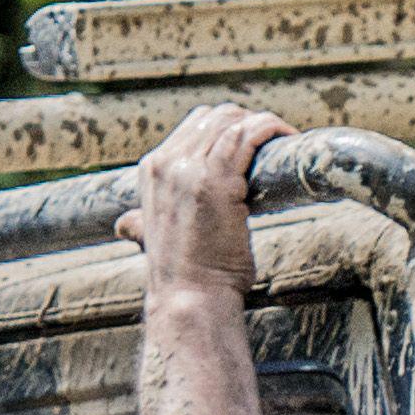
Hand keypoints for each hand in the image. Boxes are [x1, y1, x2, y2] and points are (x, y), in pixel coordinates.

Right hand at [118, 102, 290, 299]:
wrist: (189, 298)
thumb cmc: (183, 275)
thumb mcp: (152, 238)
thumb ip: (139, 224)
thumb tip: (128, 225)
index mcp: (152, 170)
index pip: (195, 125)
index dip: (228, 126)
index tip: (254, 142)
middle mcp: (166, 163)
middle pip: (215, 117)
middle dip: (248, 121)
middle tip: (274, 141)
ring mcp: (189, 169)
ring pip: (232, 121)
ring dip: (264, 123)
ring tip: (285, 138)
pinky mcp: (216, 181)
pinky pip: (247, 135)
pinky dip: (270, 128)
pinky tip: (287, 136)